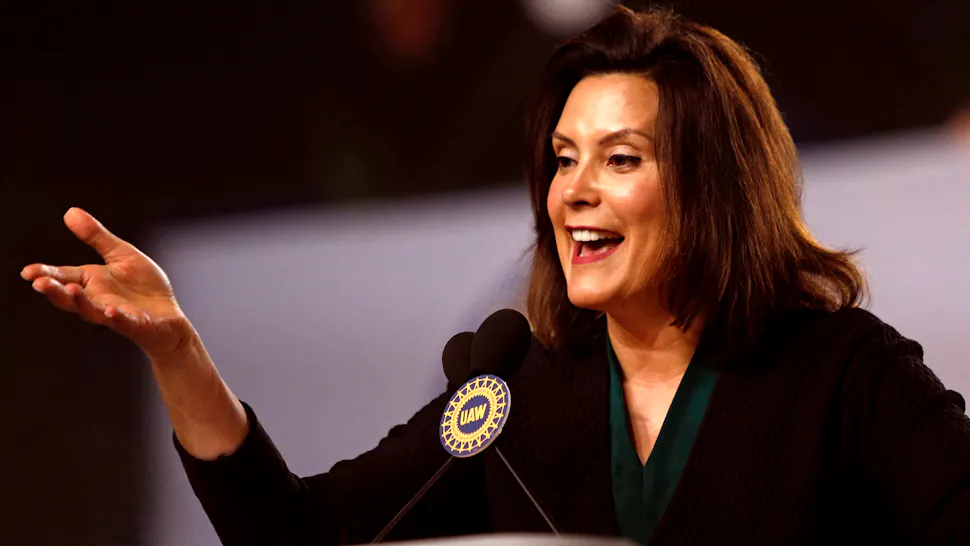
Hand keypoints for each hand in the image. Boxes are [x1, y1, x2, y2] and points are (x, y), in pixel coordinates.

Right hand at [21, 207, 194, 359]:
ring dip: (81, 302)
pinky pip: (123, 323)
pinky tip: (111, 312)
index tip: (28, 271)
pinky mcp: (135, 324)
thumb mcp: (121, 254)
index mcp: (91, 282)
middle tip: (39, 283)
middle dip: (54, 291)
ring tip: (72, 290)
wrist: (169, 316)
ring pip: (92, 311)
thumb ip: (97, 237)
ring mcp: (115, 314)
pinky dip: (117, 318)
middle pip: (70, 297)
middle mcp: (97, 300)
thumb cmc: (143, 286)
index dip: (46, 274)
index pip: (64, 277)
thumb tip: (70, 212)